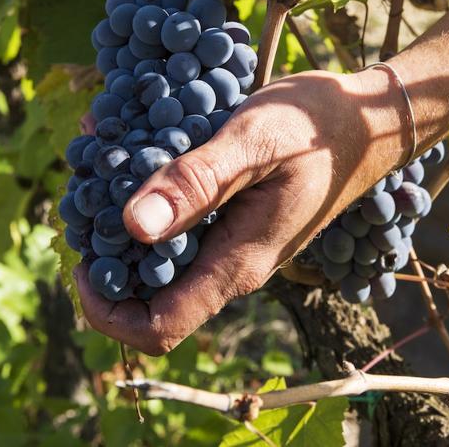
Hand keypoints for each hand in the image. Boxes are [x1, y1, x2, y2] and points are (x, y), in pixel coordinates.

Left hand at [74, 69, 405, 354]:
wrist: (368, 120)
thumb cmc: (317, 128)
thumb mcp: (255, 143)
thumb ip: (197, 185)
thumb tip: (133, 227)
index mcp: (237, 263)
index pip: (158, 328)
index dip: (105, 308)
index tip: (81, 256)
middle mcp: (232, 265)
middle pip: (150, 297)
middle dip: (106, 257)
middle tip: (86, 197)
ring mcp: (234, 245)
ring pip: (162, 259)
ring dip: (123, 222)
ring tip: (104, 164)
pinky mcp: (235, 220)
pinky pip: (181, 226)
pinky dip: (149, 196)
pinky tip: (135, 146)